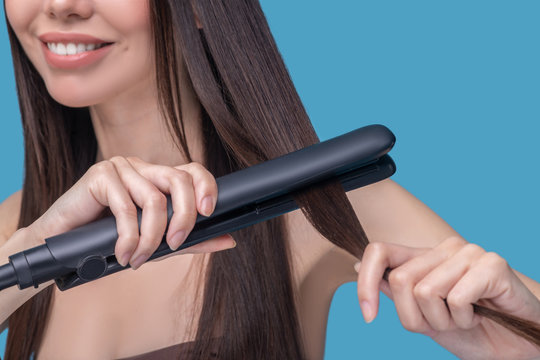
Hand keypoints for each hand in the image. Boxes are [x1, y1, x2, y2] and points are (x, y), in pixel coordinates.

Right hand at [26, 156, 235, 269]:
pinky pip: (126, 207)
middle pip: (179, 180)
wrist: (60, 243)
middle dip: (184, 216)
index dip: (206, 187)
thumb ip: (192, 241)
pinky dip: (129, 237)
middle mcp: (143, 167)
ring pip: (154, 199)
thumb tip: (229, 240)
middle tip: (175, 245)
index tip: (208, 213)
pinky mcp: (100, 175)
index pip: (192, 171)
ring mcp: (121, 167)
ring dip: (151, 237)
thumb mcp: (158, 243)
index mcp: (158, 178)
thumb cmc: (110, 241)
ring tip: (138, 258)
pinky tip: (123, 254)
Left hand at [355, 237, 539, 359]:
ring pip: (425, 291)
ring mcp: (469, 252)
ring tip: (464, 319)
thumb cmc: (472, 331)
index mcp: (425, 256)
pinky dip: (464, 319)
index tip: (368, 316)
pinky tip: (480, 315)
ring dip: (442, 320)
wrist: (515, 350)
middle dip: (416, 318)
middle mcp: (445, 248)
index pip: (380, 252)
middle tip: (443, 324)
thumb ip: (395, 292)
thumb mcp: (423, 317)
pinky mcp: (492, 264)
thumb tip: (359, 265)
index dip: (365, 283)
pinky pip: (456, 297)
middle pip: (400, 280)